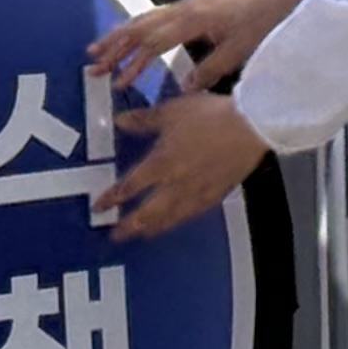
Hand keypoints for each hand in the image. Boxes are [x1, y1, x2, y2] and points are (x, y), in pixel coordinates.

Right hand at [90, 0, 306, 93]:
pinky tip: (130, 36)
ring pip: (143, 19)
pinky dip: (136, 27)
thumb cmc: (261, 17)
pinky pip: (154, 15)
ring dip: (120, 35)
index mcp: (192, 20)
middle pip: (139, 27)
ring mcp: (184, 6)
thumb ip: (209, 70)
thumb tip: (184, 87)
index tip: (118, 81)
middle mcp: (183, 10)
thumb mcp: (238, 50)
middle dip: (114, 47)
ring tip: (99, 50)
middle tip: (94, 65)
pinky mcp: (190, 7)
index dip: (133, 64)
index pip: (153, 44)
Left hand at [107, 89, 269, 240]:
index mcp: (161, 163)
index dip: (112, 198)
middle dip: (130, 225)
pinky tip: (177, 221)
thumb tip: (118, 121)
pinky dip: (179, 220)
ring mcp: (197, 192)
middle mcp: (175, 184)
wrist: (249, 128)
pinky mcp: (217, 193)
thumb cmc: (209, 116)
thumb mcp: (170, 111)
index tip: (98, 208)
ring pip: (170, 217)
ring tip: (143, 235)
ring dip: (153, 228)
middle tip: (116, 236)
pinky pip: (193, 213)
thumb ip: (143, 120)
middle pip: (148, 212)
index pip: (130, 186)